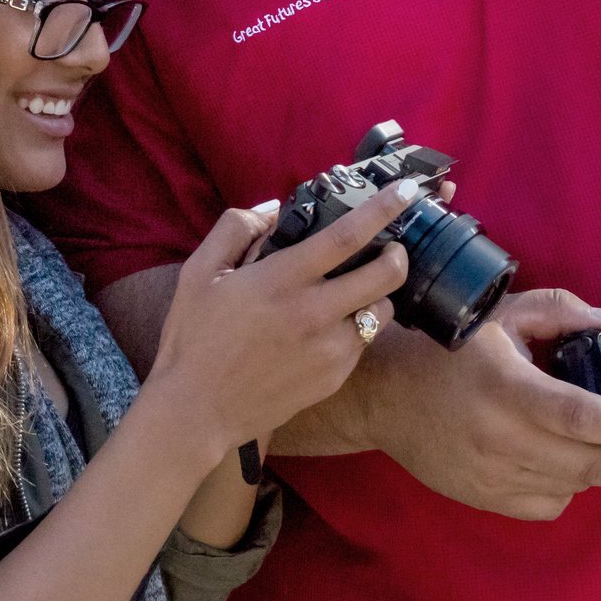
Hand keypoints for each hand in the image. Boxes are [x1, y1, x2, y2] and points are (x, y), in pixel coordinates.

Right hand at [145, 183, 411, 455]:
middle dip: (399, 254)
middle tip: (392, 246)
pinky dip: (357, 328)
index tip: (406, 190)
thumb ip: (235, 229)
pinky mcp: (334, 378)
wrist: (197, 410)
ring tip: (356, 292)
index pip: (346, 236)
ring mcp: (329, 350)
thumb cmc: (194, 337)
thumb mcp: (199, 272)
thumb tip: (273, 208)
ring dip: (378, 295)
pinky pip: (362, 344)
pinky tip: (330, 328)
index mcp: (282, 280)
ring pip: (382, 313)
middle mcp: (314, 313)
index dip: (382, 208)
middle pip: (386, 275)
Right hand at [365, 290, 600, 520]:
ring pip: (574, 486)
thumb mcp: (499, 314)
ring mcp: (492, 474)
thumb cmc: (446, 347)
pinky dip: (572, 489)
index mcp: (507, 388)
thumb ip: (560, 310)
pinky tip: (578, 468)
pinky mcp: (486, 498)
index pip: (580, 416)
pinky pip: (548, 504)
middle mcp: (501, 437)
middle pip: (589, 463)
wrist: (384, 396)